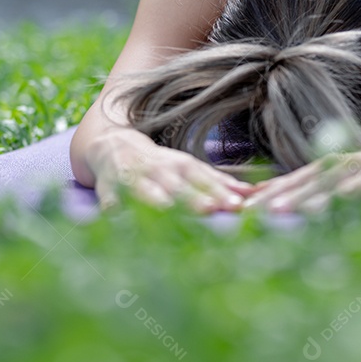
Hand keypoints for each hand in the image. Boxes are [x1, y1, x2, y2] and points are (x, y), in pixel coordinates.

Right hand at [86, 129, 255, 212]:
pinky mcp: (107, 188)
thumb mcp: (189, 167)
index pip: (203, 178)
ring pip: (145, 190)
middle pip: (177, 185)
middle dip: (193, 197)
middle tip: (210, 208)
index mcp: (180, 165)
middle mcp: (158, 169)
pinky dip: (114, 207)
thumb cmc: (160, 164)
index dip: (219, 191)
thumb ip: (218, 182)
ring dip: (156, 199)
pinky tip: (117, 216)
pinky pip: (110, 199)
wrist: (113, 145)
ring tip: (166, 210)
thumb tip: (253, 194)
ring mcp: (132, 178)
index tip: (237, 205)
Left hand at [243, 135, 360, 212]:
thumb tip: (256, 197)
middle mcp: (351, 168)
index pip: (295, 181)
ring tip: (308, 214)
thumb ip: (303, 187)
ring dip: (330, 200)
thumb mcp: (338, 176)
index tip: (242, 209)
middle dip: (290, 199)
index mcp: (332, 167)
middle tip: (264, 214)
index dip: (270, 194)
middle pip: (316, 185)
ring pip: (351, 188)